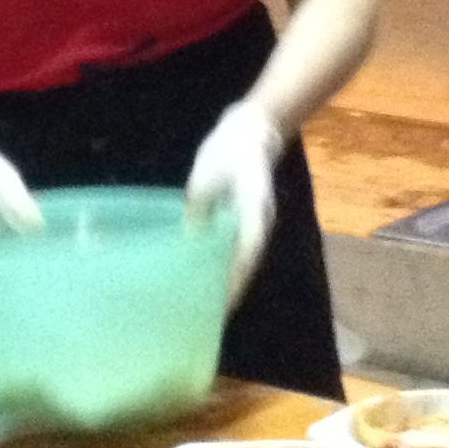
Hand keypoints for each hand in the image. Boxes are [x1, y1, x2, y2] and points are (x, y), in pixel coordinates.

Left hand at [185, 101, 284, 304]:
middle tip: (208, 317)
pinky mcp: (246, 222)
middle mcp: (258, 223)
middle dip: (229, 290)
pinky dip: (224, 268)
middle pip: (245, 264)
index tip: (222, 304)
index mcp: (254, 210)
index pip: (246, 252)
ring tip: (205, 307)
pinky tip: (203, 279)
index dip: (234, 279)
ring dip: (227, 282)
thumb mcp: (209, 173)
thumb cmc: (230, 148)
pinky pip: (236, 251)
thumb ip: (200, 203)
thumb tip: (190, 233)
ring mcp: (254, 224)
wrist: (251, 129)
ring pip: (242, 261)